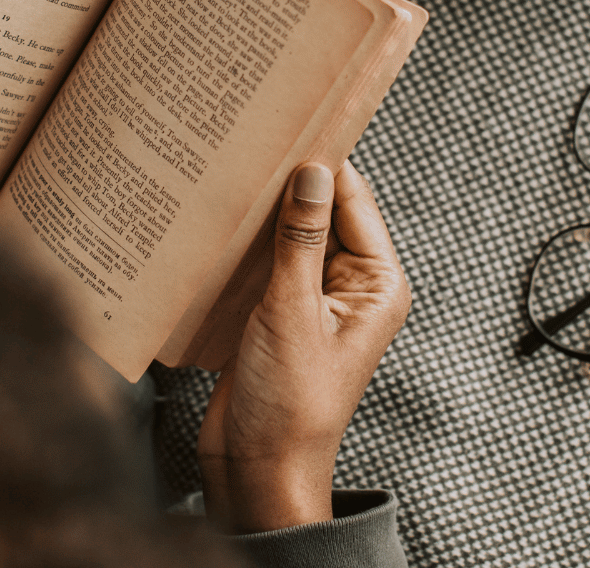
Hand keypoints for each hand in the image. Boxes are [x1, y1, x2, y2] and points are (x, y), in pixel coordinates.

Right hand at [197, 160, 411, 532]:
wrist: (256, 472)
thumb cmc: (288, 409)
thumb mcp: (292, 314)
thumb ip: (301, 240)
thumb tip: (313, 172)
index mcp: (377, 285)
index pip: (354, 200)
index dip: (324, 160)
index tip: (293, 117)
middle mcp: (350, 287)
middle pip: (320, 211)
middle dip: (286, 182)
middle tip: (248, 137)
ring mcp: (312, 299)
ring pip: (286, 234)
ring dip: (258, 213)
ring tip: (224, 170)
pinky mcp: (275, 313)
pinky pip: (262, 262)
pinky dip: (241, 244)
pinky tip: (212, 220)